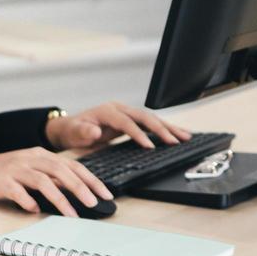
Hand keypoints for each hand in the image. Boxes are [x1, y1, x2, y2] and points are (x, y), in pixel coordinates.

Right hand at [0, 148, 112, 216]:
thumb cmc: (2, 173)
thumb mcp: (30, 169)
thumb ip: (51, 176)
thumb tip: (77, 191)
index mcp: (39, 155)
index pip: (72, 165)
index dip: (91, 179)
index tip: (106, 193)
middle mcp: (29, 159)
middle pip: (61, 170)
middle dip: (81, 188)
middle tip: (94, 203)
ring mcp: (15, 169)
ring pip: (43, 181)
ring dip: (60, 199)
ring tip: (72, 214)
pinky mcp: (1, 181)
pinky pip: (18, 192)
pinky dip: (28, 202)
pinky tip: (34, 210)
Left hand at [45, 101, 191, 151]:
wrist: (70, 127)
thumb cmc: (72, 130)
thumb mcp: (74, 133)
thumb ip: (83, 132)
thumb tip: (94, 131)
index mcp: (107, 111)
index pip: (127, 122)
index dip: (139, 134)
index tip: (150, 146)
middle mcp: (119, 109)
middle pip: (144, 117)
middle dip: (161, 129)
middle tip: (176, 141)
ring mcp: (126, 113)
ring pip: (151, 118)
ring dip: (169, 128)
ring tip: (186, 136)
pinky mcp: (130, 120)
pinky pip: (150, 123)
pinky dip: (164, 128)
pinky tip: (177, 134)